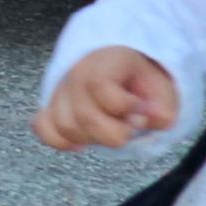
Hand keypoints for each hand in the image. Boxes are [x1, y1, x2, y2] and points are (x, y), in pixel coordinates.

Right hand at [37, 45, 179, 150]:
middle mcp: (75, 75)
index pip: (99, 86)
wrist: (122, 67)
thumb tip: (148, 120)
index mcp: (104, 62)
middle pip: (84, 116)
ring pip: (65, 128)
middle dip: (114, 133)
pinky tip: (82, 142)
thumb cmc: (140, 78)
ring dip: (93, 139)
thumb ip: (162, 107)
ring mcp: (60, 92)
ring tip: (110, 130)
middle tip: (129, 126)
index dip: (124, 106)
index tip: (139, 107)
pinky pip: (43, 129)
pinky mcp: (50, 108)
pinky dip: (61, 141)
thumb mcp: (162, 87)